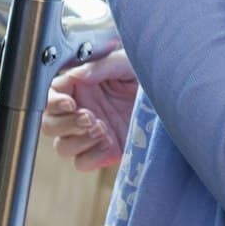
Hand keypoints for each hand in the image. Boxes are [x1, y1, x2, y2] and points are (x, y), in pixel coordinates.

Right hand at [43, 50, 138, 170]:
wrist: (175, 97)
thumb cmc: (149, 73)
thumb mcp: (126, 62)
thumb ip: (100, 67)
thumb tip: (77, 76)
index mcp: (81, 87)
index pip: (50, 97)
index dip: (53, 102)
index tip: (69, 102)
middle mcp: (82, 110)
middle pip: (50, 125)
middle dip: (65, 123)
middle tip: (89, 116)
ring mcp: (92, 134)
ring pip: (62, 146)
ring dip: (77, 139)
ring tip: (101, 128)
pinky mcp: (105, 152)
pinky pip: (83, 163)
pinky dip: (91, 155)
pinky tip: (109, 141)